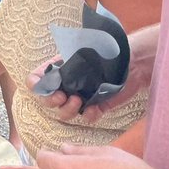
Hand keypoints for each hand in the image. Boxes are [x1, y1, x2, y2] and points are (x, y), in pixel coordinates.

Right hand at [27, 54, 148, 122]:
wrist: (134, 60)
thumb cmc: (107, 50)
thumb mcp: (81, 51)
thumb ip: (64, 61)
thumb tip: (52, 72)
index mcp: (58, 69)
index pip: (35, 80)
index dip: (34, 85)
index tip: (43, 86)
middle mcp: (66, 85)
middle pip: (46, 100)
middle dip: (50, 101)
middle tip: (61, 96)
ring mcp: (81, 97)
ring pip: (64, 113)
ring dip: (67, 110)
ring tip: (79, 101)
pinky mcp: (97, 106)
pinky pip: (87, 117)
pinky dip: (88, 115)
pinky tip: (93, 110)